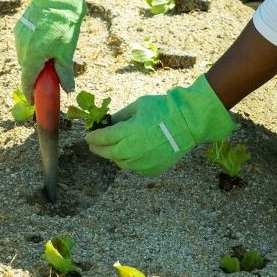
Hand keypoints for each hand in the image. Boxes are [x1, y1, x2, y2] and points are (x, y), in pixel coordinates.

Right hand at [14, 0, 90, 98]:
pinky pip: (24, 43)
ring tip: (50, 56)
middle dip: (35, 75)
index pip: (26, 81)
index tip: (33, 101)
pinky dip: (32, 47)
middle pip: (26, 68)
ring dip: (34, 60)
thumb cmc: (64, 23)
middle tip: (49, 77)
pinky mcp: (21, 24)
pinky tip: (45, 42)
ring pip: (24, 55)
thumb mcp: (67, 51)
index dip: (29, 93)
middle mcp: (21, 46)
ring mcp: (19, 34)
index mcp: (32, 56)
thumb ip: (65, 73)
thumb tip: (67, 89)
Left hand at [87, 76, 233, 176]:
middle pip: (108, 153)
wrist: (188, 123)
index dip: (93, 137)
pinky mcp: (152, 170)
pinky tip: (135, 152)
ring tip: (116, 147)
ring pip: (120, 163)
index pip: (101, 139)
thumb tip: (108, 122)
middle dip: (98, 149)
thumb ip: (120, 117)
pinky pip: (135, 168)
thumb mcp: (137, 106)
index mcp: (126, 133)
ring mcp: (142, 163)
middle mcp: (131, 151)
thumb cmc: (162, 109)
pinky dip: (131, 161)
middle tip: (94, 145)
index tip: (88, 136)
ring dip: (115, 155)